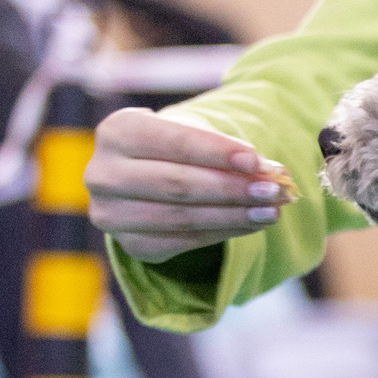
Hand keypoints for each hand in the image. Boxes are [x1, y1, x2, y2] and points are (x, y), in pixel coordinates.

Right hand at [86, 107, 290, 263]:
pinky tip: (252, 224)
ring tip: (271, 210)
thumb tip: (274, 172)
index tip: (257, 160)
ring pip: (182, 217)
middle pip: (177, 184)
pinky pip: (184, 242)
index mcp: (116, 132)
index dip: (217, 152)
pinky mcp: (130, 245)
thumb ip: (227, 151)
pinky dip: (223, 232)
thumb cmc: (177, 149)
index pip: (173, 142)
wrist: (148, 178)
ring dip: (234, 215)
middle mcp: (103, 173)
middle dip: (231, 188)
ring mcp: (111, 214)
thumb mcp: (196, 137)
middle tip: (274, 190)